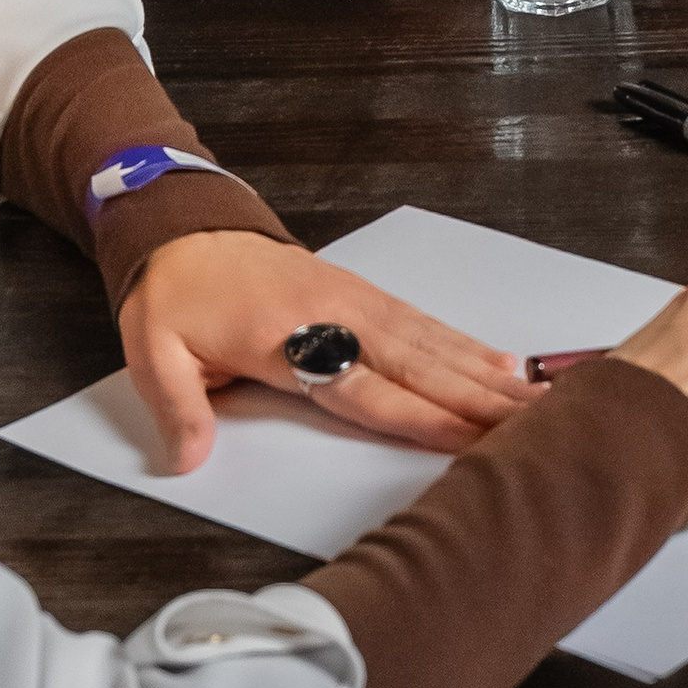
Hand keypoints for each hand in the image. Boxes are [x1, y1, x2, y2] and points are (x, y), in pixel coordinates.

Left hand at [120, 230, 535, 474]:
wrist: (187, 230)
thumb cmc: (175, 296)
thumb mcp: (151, 351)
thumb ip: (177, 407)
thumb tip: (190, 457)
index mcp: (287, 338)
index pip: (364, 387)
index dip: (419, 416)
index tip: (468, 439)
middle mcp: (334, 316)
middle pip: (418, 367)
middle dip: (479, 399)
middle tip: (534, 424)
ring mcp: (355, 302)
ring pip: (433, 343)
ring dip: (486, 374)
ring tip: (536, 400)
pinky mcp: (364, 295)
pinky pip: (425, 325)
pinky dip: (468, 346)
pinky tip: (502, 365)